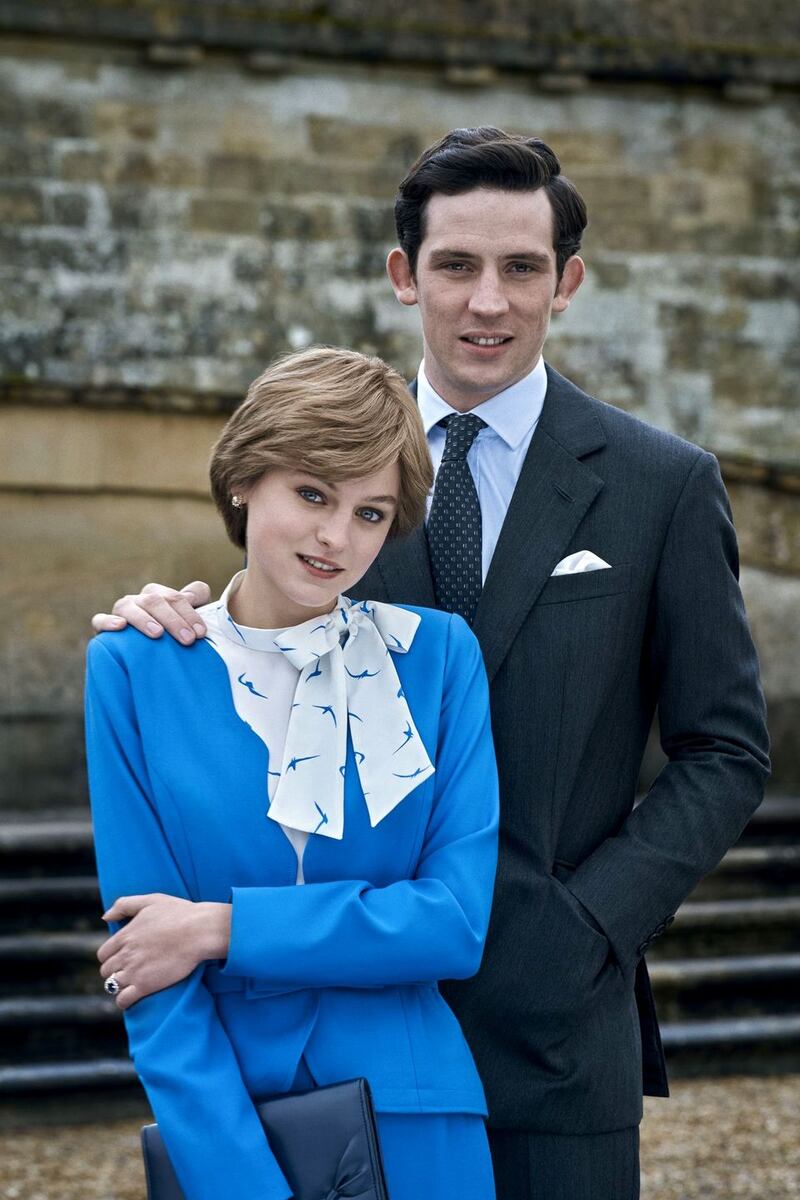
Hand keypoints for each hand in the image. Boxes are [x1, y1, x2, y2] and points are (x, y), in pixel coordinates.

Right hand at [91, 580, 210, 642]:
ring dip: (143, 618)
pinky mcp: (103, 627)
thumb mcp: (189, 621)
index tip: (201, 633)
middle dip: (173, 620)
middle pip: (154, 601)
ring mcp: (121, 611)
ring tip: (157, 634)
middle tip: (188, 640)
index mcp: (160, 596)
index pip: (175, 597)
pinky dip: (108, 621)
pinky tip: (120, 626)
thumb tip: (192, 594)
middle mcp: (140, 600)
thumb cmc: (175, 637)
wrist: (149, 658)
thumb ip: (196, 600)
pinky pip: (99, 620)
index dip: (190, 613)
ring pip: (128, 606)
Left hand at [97, 893, 230, 1009]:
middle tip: (128, 970)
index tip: (122, 958)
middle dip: (115, 971)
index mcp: (125, 935)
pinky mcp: (145, 986)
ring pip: (112, 985)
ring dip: (119, 985)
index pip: (103, 954)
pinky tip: (131, 997)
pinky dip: (123, 1001)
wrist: (200, 931)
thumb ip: (124, 905)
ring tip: (131, 984)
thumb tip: (106, 917)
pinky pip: (123, 1000)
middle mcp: (125, 954)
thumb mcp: (150, 900)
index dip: (111, 957)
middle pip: (106, 970)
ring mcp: (134, 971)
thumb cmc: (179, 913)